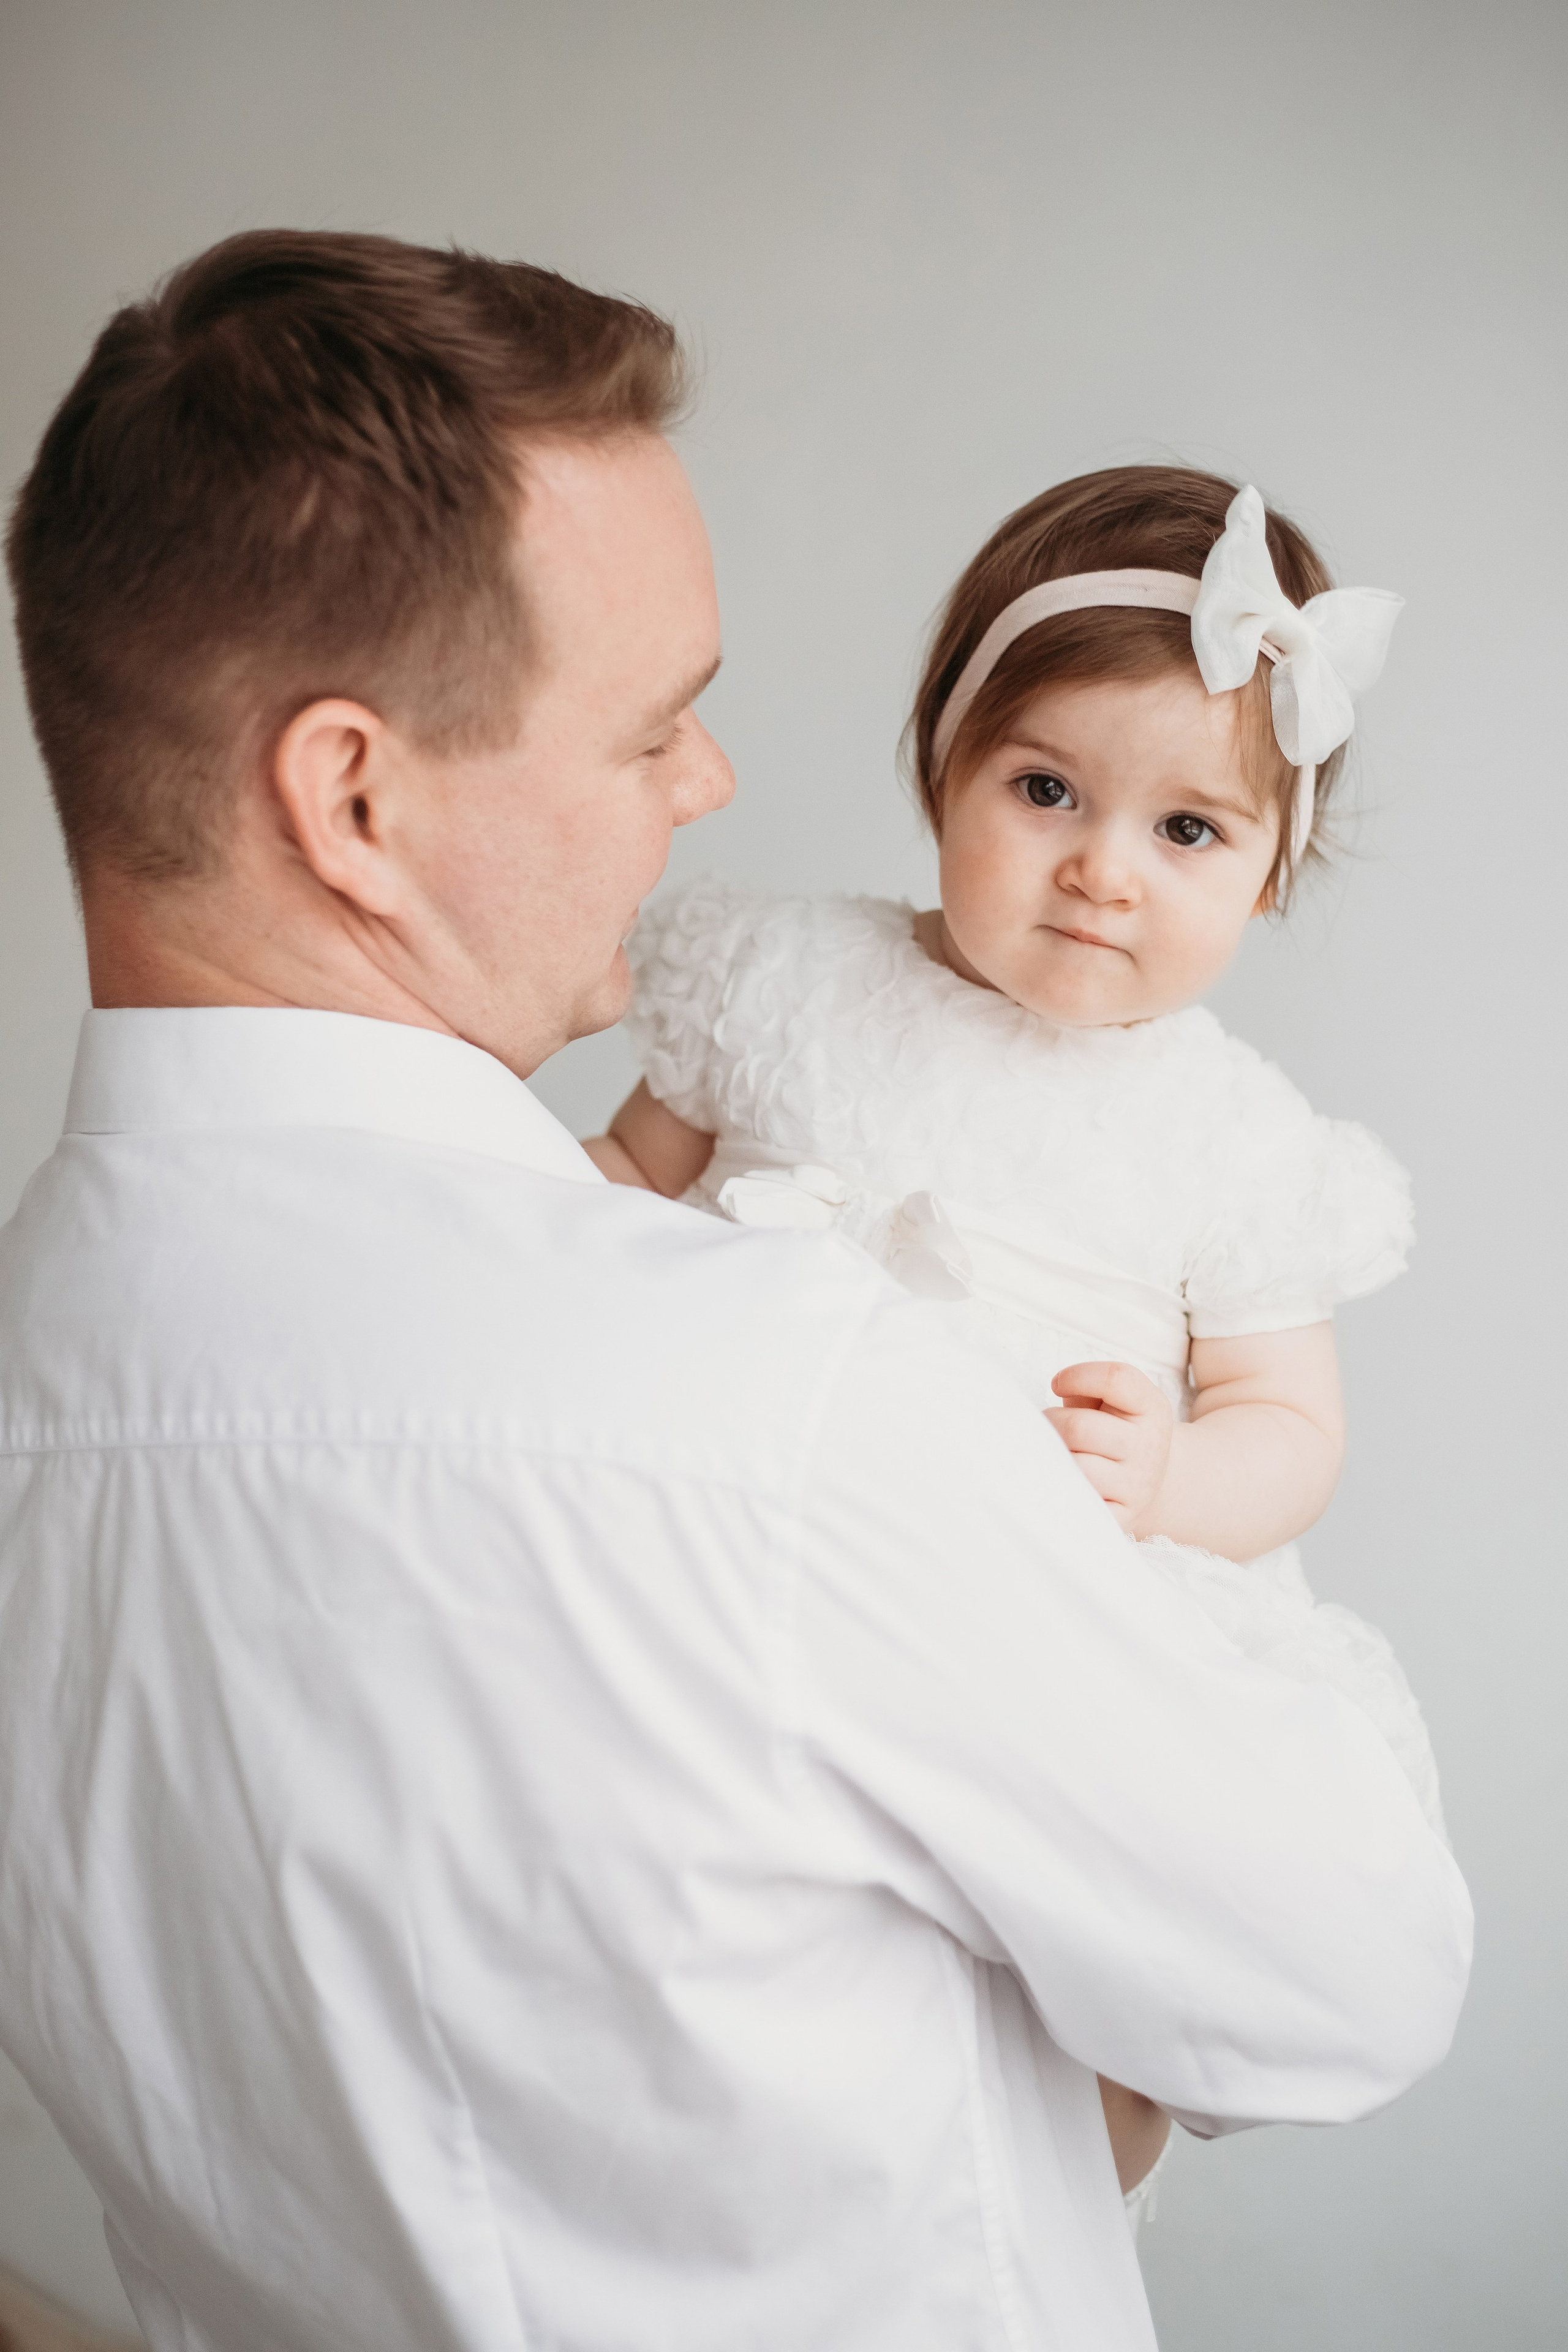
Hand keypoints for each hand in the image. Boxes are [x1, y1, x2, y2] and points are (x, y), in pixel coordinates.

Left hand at [1045, 1361, 1173, 1532]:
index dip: (1076, 1376)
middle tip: (1046, 1426)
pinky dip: (1061, 1492)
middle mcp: (1149, 1446)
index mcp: (1152, 1408)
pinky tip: (1059, 1481)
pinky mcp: (1121, 1517)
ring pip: (1076, 1468)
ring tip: (1052, 1453)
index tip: (1057, 1384)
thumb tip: (1053, 1401)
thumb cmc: (1116, 1430)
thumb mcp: (1115, 1401)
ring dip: (1052, 1458)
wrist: (1151, 1479)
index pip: (1115, 1380)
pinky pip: (1078, 1505)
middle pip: (1079, 1428)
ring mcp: (1136, 1486)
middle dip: (1050, 1422)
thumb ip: (1086, 1390)